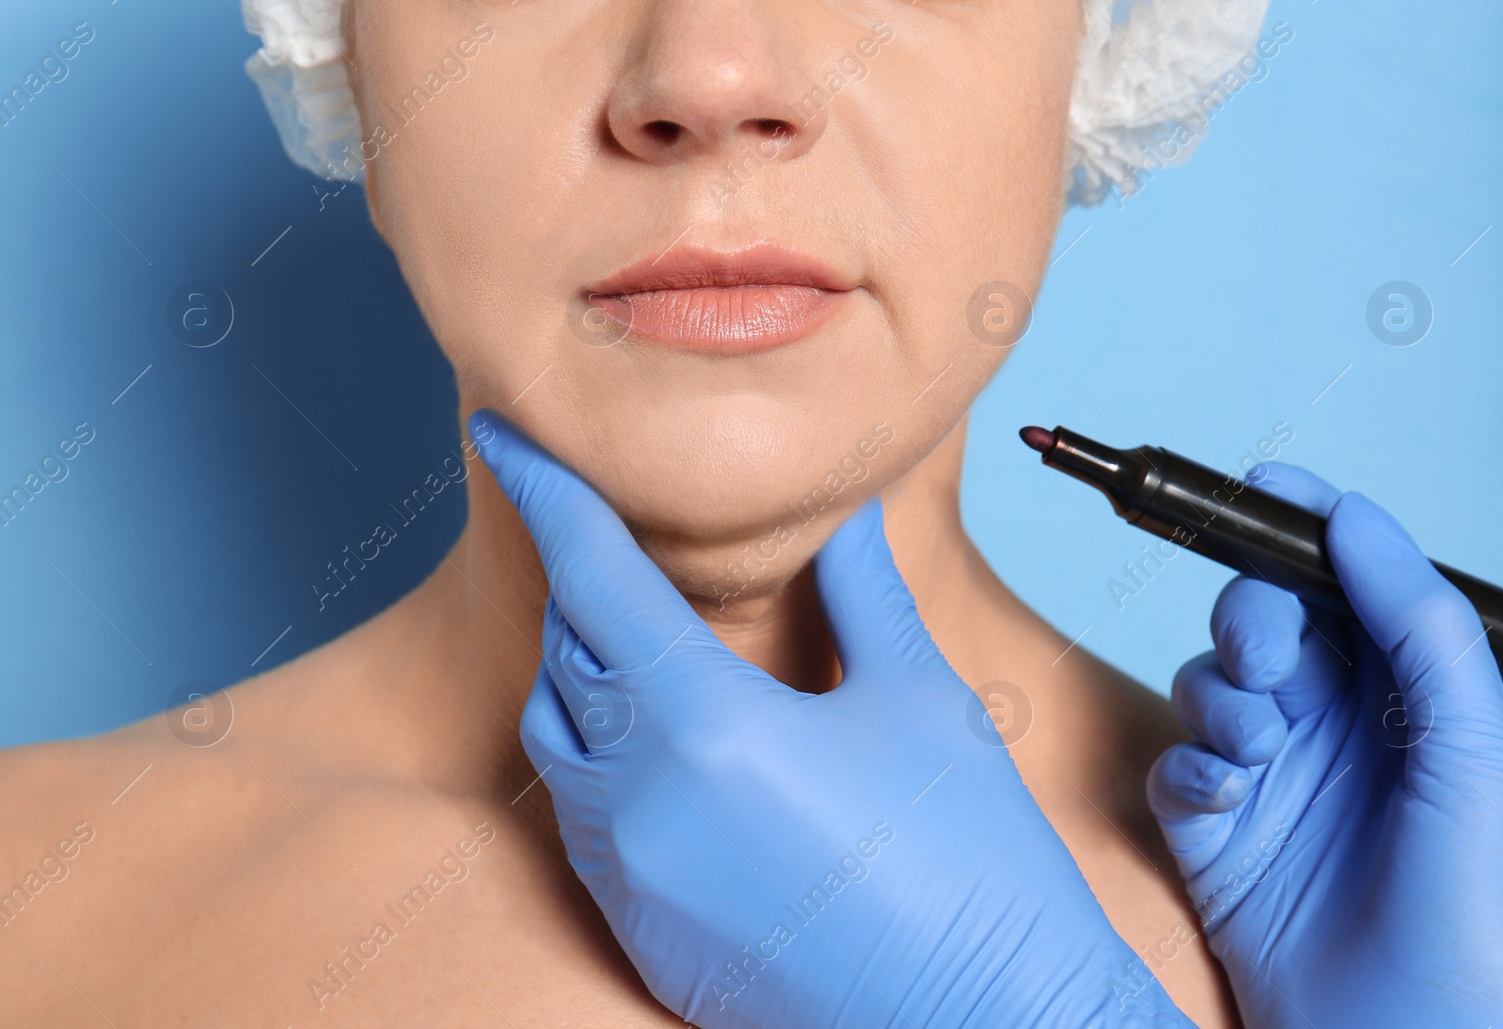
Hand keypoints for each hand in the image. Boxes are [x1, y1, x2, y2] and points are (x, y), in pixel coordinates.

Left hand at [475, 409, 1195, 1028]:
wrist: (987, 1021)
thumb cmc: (968, 859)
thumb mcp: (916, 699)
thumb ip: (860, 590)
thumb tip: (842, 510)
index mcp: (709, 726)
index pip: (592, 577)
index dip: (544, 493)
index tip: (502, 435)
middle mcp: (643, 802)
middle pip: (565, 651)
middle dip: (579, 579)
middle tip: (605, 528)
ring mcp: (631, 879)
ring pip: (557, 738)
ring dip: (582, 669)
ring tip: (638, 631)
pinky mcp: (639, 935)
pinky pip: (581, 818)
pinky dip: (599, 755)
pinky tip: (663, 738)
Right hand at [1147, 463, 1502, 1027]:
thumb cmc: (1481, 905)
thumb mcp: (1472, 744)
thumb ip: (1416, 619)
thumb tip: (1354, 513)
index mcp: (1407, 697)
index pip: (1346, 585)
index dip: (1304, 528)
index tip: (1266, 484)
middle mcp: (1336, 728)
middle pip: (1264, 622)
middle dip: (1251, 617)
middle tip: (1266, 652)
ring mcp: (1271, 779)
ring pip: (1208, 685)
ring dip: (1224, 700)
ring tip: (1260, 751)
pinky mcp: (1214, 834)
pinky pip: (1175, 764)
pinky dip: (1192, 767)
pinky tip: (1228, 799)